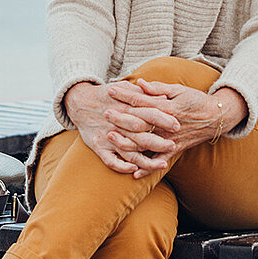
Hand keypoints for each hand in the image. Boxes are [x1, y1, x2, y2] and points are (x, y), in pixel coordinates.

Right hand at [64, 81, 178, 174]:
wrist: (80, 101)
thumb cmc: (108, 95)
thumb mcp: (125, 89)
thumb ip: (145, 94)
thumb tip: (165, 99)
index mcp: (126, 107)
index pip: (147, 113)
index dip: (162, 119)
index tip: (177, 124)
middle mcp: (117, 122)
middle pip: (140, 134)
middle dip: (158, 141)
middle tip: (173, 145)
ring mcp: (107, 136)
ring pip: (129, 151)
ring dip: (146, 159)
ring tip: (163, 164)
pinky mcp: (98, 146)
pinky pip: (110, 160)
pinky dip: (121, 166)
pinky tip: (134, 169)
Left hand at [106, 80, 245, 178]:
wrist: (216, 118)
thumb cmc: (196, 100)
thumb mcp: (178, 89)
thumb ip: (157, 88)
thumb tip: (139, 83)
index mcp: (167, 107)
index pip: (142, 100)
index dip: (125, 94)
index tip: (110, 90)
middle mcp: (167, 125)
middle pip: (139, 122)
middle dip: (121, 117)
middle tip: (105, 113)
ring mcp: (170, 139)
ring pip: (145, 143)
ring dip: (126, 141)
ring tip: (110, 137)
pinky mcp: (175, 150)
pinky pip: (159, 161)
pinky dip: (147, 168)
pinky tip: (133, 173)